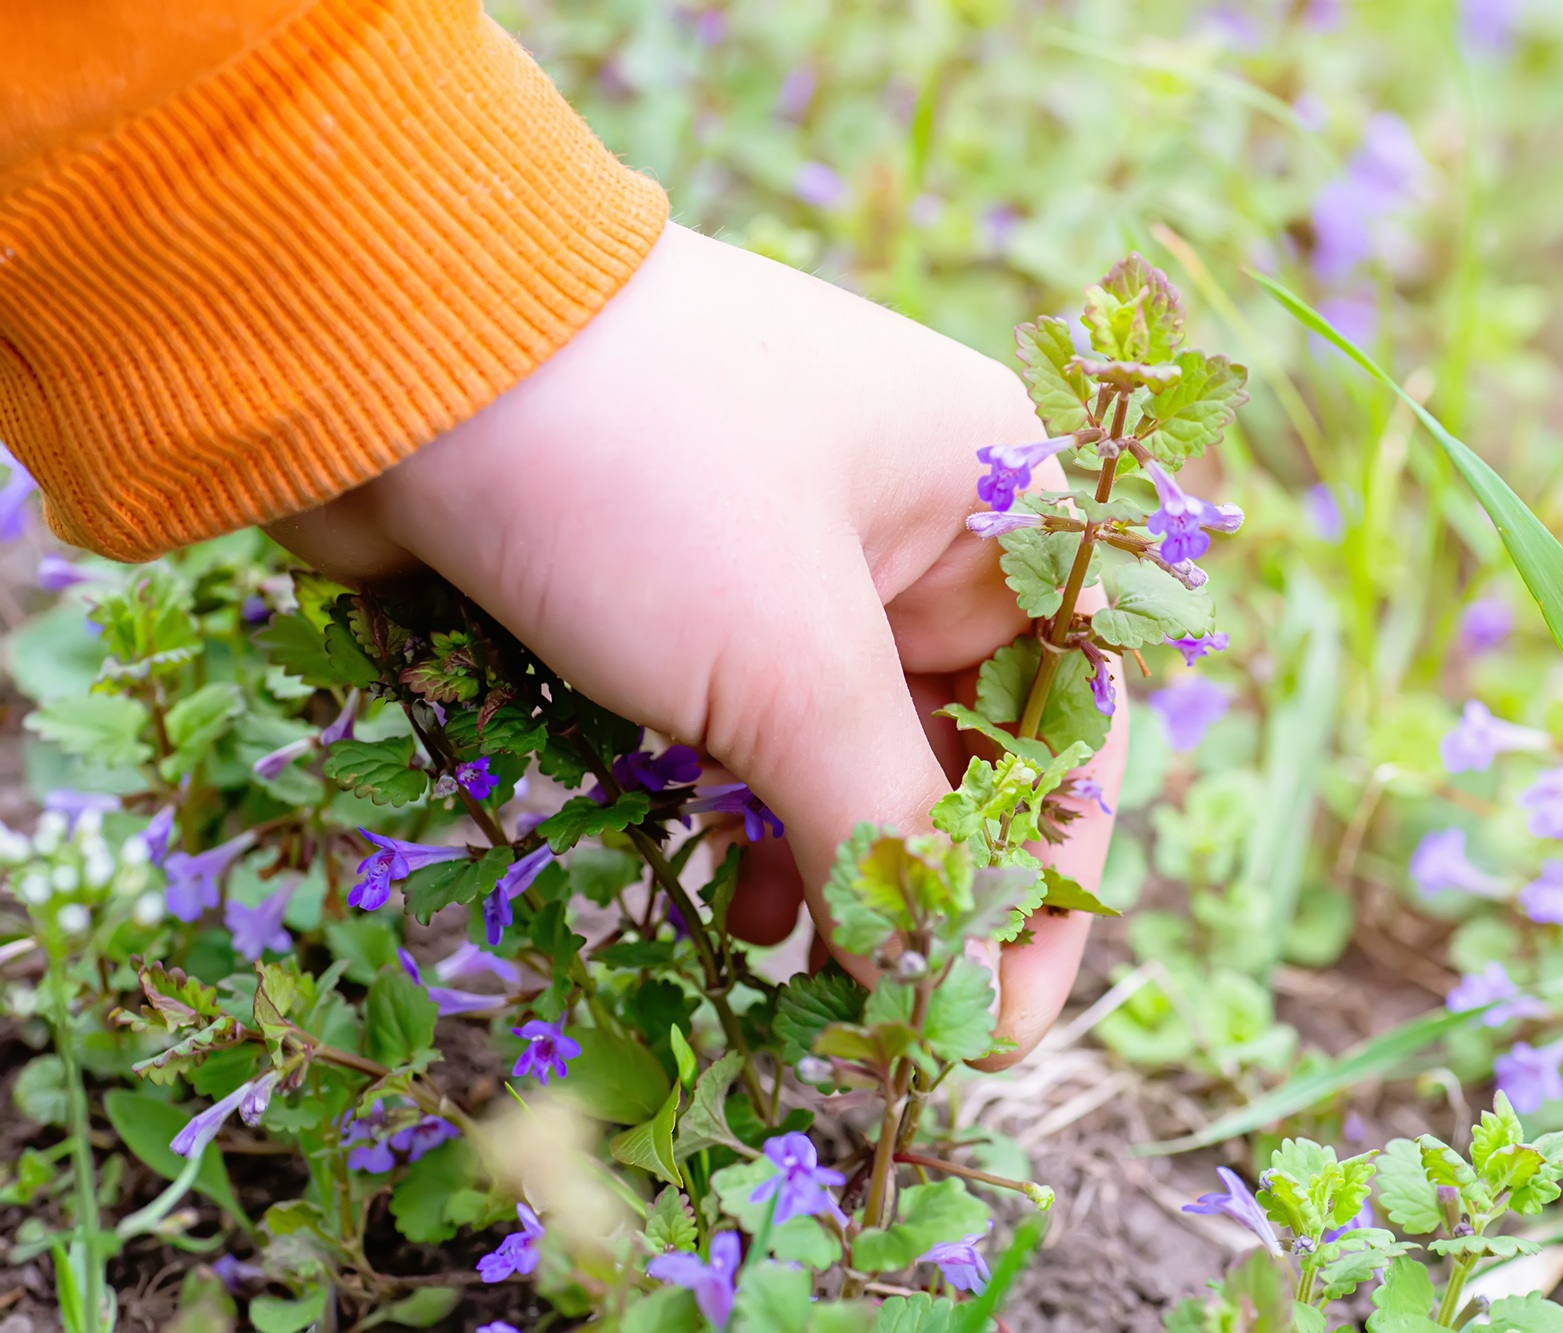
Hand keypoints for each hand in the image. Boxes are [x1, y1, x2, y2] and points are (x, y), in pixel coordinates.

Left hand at [266, 223, 1123, 1065]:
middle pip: (961, 744)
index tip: (1005, 1020)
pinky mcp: (682, 596)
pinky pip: (751, 737)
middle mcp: (908, 526)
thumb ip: (885, 833)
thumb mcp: (788, 663)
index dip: (1051, 873)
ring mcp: (788, 559)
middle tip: (883, 1021)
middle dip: (926, 882)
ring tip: (793, 970)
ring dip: (835, 863)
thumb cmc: (638, 474)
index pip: (1070, 712)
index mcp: (990, 495)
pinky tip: (733, 900)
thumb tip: (956, 992)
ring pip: (848, 751)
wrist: (383, 338)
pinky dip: (751, 821)